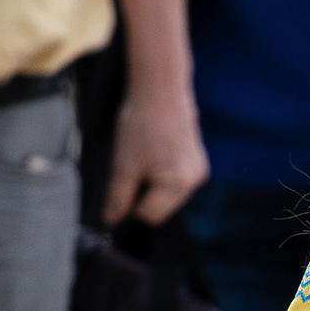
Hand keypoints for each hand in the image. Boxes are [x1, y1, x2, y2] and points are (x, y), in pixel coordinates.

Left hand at [101, 81, 206, 226]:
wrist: (160, 90)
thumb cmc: (142, 123)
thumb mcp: (123, 165)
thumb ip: (117, 197)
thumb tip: (110, 220)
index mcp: (178, 185)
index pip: (150, 216)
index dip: (132, 204)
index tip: (125, 181)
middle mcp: (194, 182)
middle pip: (161, 207)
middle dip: (144, 191)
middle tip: (135, 164)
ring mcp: (198, 171)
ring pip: (167, 193)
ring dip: (152, 181)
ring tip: (146, 153)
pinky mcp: (197, 160)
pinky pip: (175, 178)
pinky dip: (162, 171)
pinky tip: (156, 150)